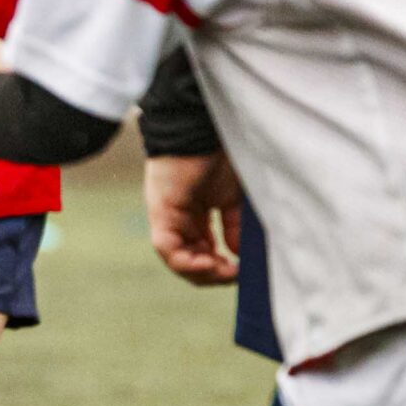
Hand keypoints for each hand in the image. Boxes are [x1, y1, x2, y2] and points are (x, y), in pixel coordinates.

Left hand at [144, 152, 243, 285]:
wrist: (205, 130)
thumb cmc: (221, 155)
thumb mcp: (235, 198)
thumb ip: (235, 227)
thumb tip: (239, 255)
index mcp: (196, 214)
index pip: (204, 251)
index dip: (223, 266)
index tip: (244, 271)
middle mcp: (179, 218)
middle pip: (190, 259)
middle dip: (215, 274)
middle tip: (237, 275)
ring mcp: (168, 217)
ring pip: (177, 259)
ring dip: (203, 273)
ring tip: (226, 273)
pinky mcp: (161, 213)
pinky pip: (167, 248)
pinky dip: (187, 262)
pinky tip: (209, 264)